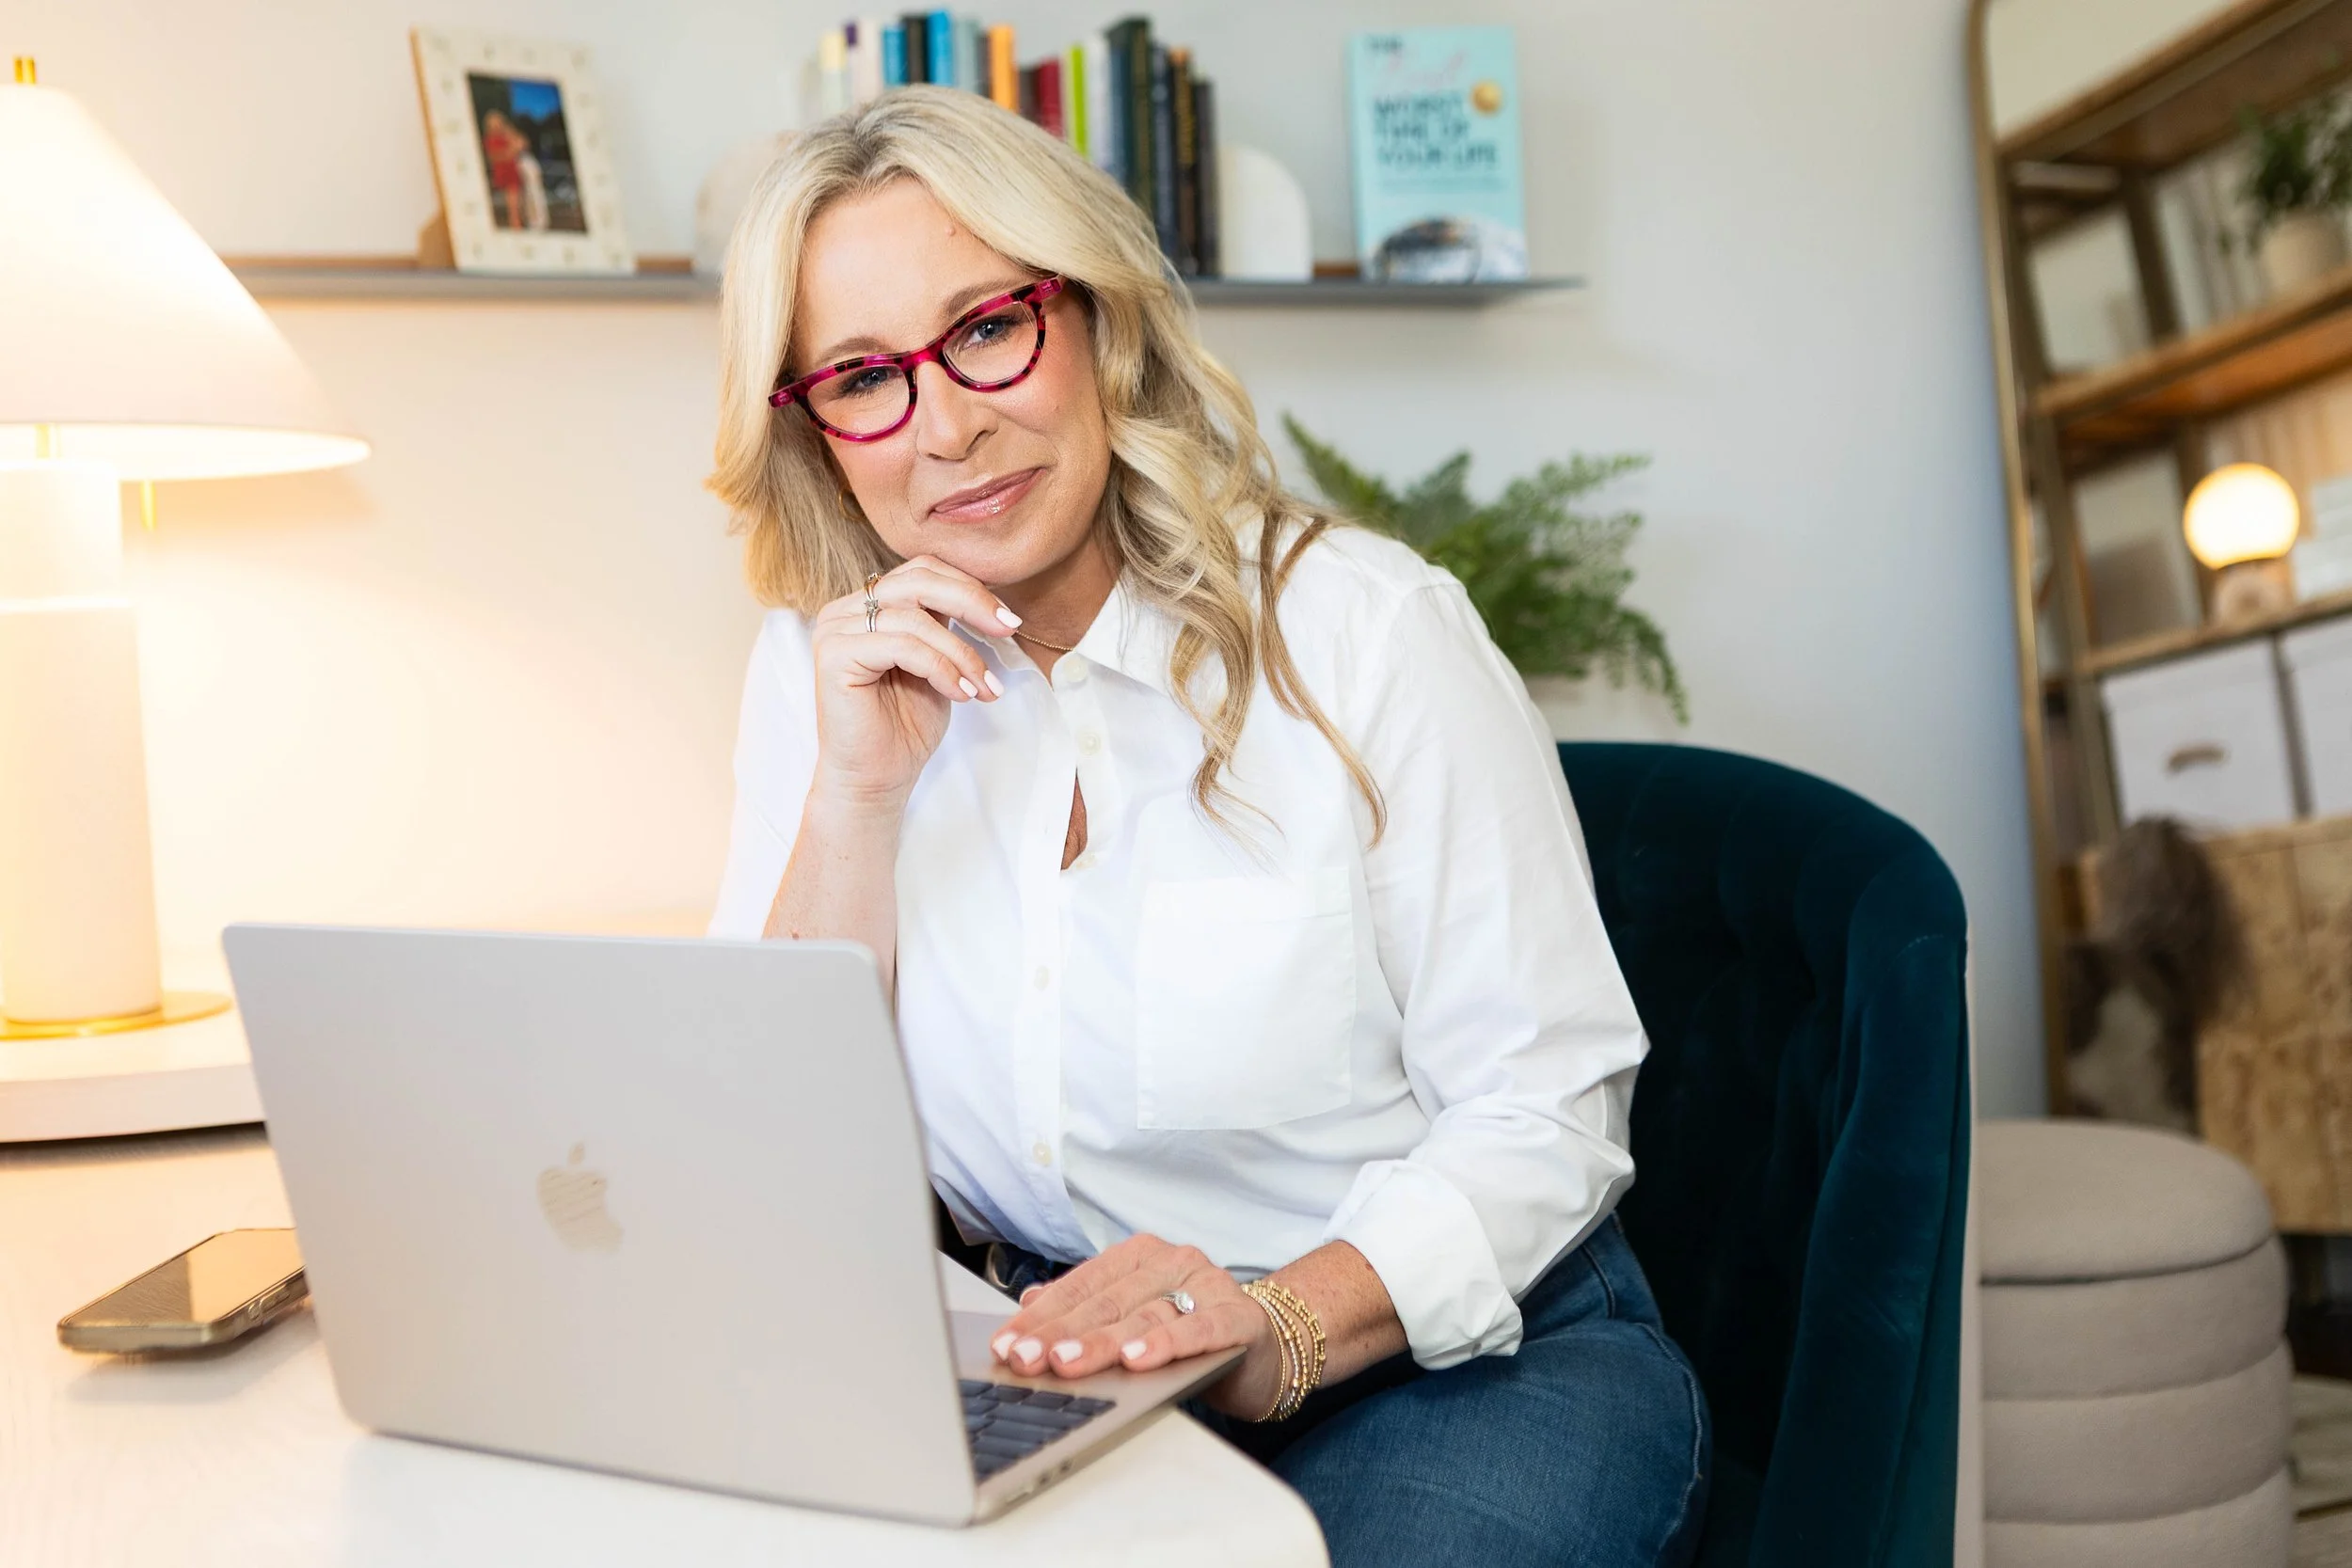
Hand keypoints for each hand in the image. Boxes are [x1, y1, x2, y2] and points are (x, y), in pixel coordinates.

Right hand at [806, 555, 1021, 809]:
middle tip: (1009, 629)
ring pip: (914, 619)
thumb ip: (947, 623)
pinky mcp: (833, 656)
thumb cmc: (906, 725)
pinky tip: (961, 693)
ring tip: (983, 686)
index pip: (922, 571)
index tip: (1009, 619)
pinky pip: (901, 645)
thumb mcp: (939, 662)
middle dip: (972, 603)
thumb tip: (991, 598)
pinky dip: (941, 668)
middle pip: (917, 582)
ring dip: (961, 653)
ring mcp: (835, 630)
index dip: (969, 587)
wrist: (878, 778)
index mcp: (869, 604)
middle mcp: (846, 609)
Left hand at [986, 1233, 1280, 1419]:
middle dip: (1060, 1334)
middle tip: (1025, 1358)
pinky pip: (1197, 1329)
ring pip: (1144, 1316)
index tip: (1005, 1343)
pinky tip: (1137, 1359)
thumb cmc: (1191, 1333)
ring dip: (1101, 1342)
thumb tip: (1027, 1303)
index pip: (1080, 1285)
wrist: (1268, 1347)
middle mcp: (1172, 1261)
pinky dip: (1165, 1344)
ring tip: (1067, 1363)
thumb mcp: (1133, 1318)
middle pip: (1106, 1301)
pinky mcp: (1238, 1317)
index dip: (1040, 1316)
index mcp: (1139, 1256)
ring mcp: (1207, 1284)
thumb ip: (1085, 1308)